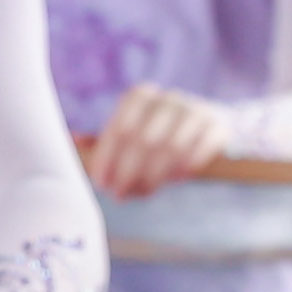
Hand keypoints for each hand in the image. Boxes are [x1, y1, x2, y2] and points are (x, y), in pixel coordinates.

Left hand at [86, 87, 230, 196]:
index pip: (118, 130)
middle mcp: (167, 98)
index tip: (101, 184)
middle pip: (142, 141)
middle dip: (127, 172)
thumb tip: (73, 139)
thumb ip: (104, 138)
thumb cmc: (156, 131)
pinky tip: (175, 179)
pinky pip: (200, 149)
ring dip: (154, 175)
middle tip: (119, 195)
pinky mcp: (218, 125)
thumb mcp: (129, 130)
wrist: (208, 122)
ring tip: (143, 192)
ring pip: (170, 147)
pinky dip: (185, 167)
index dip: (107, 159)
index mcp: (139, 96)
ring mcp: (195, 109)